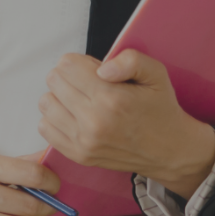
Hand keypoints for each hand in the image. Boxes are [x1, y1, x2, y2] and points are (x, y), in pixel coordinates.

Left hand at [38, 50, 214, 197]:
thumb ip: (130, 60)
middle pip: (54, 81)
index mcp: (111, 98)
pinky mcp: (78, 155)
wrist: (169, 150)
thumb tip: (102, 68)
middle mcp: (94, 122)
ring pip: (46, 103)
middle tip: (89, 84)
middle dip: (69, 76)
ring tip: (81, 100)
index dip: (80, 62)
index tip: (94, 70)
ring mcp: (84, 141)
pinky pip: (45, 127)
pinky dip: (55, 118)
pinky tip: (74, 116)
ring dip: (60, 96)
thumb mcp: (156, 74)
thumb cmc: (159, 108)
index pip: (66, 65)